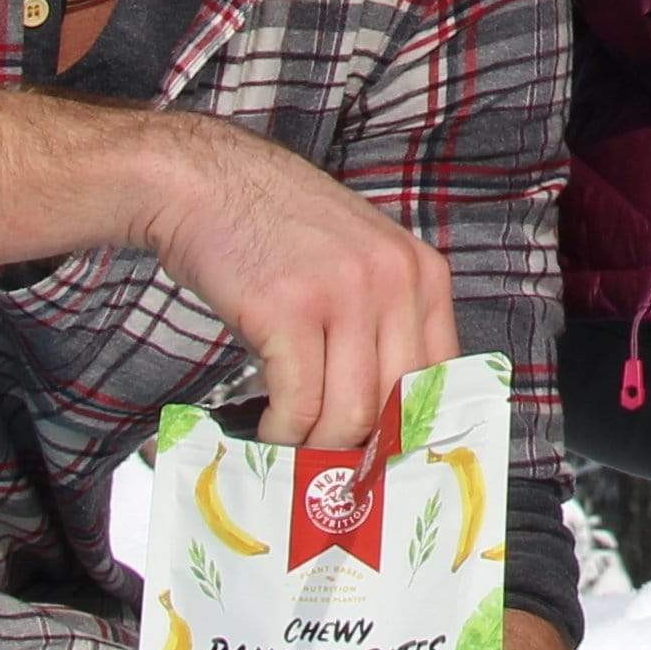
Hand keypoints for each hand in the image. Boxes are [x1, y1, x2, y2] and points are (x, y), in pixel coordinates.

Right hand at [135, 112, 461, 449]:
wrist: (208, 184)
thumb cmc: (278, 233)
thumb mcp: (359, 261)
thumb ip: (383, 322)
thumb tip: (387, 417)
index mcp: (422, 271)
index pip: (441, 376)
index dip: (411, 429)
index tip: (383, 459)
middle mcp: (395, 280)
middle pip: (396, 406)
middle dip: (361, 448)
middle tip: (331, 465)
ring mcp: (344, 293)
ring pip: (348, 416)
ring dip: (315, 446)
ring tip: (293, 443)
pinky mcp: (289, 310)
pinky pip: (298, 405)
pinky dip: (281, 430)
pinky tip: (267, 424)